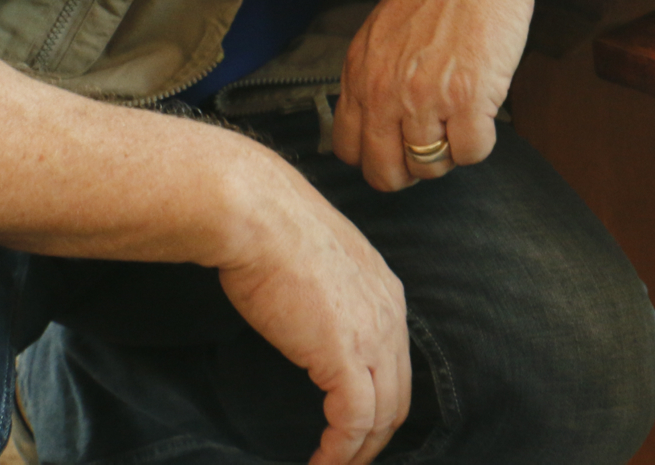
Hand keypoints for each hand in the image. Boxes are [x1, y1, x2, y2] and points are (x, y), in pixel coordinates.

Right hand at [214, 186, 411, 464]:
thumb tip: (305, 315)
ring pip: (381, 416)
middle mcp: (390, 314)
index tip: (352, 427)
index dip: (379, 401)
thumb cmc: (270, 229)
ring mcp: (373, 335)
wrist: (256, 215)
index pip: (397, 363)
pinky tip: (321, 464)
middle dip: (374, 437)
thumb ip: (326, 293)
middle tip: (344, 459)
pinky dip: (340, 452)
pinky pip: (354, 421)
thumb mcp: (316, 260)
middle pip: (398, 396)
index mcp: (385, 289)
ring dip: (357, 451)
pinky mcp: (345, 356)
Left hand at [332, 0, 537, 191]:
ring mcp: (424, 97)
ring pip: (431, 168)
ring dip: (451, 151)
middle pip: (385, 173)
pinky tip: (485, 107)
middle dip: (413, 168)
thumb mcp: (384, 33)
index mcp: (359, 73)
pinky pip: (472, 153)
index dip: (379, 157)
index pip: (349, 151)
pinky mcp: (468, 98)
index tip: (402, 145)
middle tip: (436, 140)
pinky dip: (482, 140)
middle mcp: (383, 90)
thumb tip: (376, 129)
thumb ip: (372, 79)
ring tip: (463, 114)